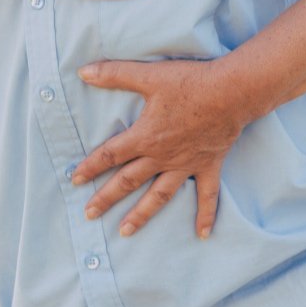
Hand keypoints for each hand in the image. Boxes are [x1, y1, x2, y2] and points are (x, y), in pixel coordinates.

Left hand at [74, 58, 247, 237]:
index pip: (110, 155)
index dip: (90, 166)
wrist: (231, 92)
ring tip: (125, 231)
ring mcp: (185, 164)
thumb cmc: (189, 82)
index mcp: (145, 136)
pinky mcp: (208, 165)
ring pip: (159, 195)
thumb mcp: (148, 75)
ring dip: (141, 214)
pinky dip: (206, 215)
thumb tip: (83, 72)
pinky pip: (206, 195)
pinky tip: (203, 234)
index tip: (74, 180)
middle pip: (128, 181)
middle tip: (89, 215)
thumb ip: (114, 74)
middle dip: (106, 198)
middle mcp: (162, 156)